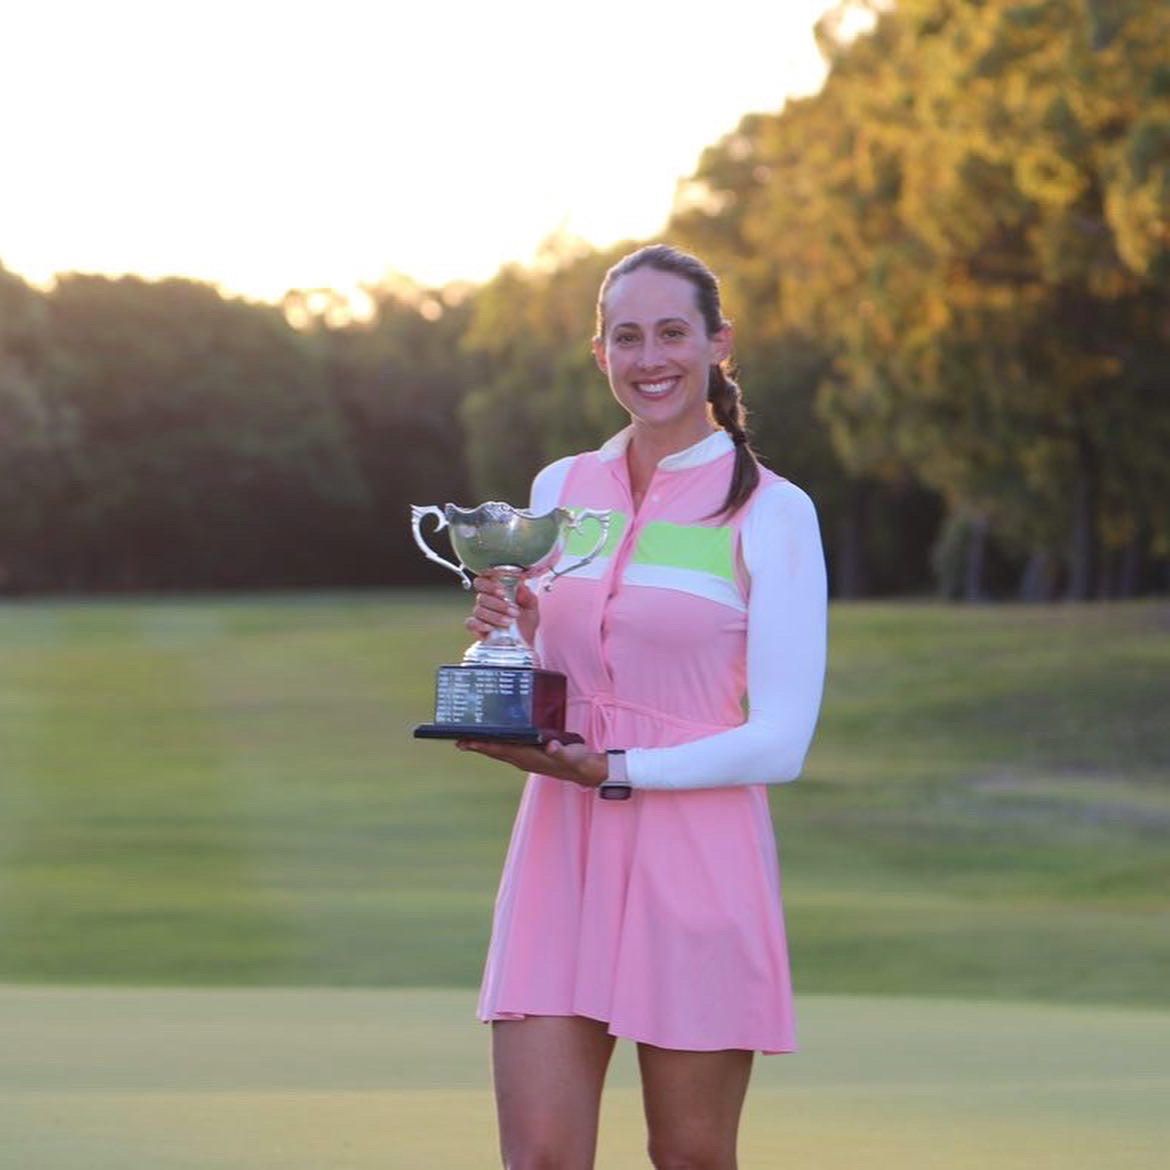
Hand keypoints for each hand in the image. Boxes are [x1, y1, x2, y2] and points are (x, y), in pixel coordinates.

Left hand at [455, 737, 606, 788]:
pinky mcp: (530, 755)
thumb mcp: (572, 755)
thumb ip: (562, 751)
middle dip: (477, 745)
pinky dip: (497, 743)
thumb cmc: (578, 762)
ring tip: (469, 738)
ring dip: (484, 745)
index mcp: (528, 757)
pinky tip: (493, 738)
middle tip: (457, 739)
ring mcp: (526, 758)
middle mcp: (523, 759)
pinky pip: (508, 748)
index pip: (500, 750)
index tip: (465, 742)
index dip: (482, 745)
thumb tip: (551, 747)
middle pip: (495, 751)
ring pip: (500, 750)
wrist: (585, 772)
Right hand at [465, 572, 539, 645]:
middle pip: (481, 594)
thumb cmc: (525, 624)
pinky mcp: (476, 628)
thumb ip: (528, 597)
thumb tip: (522, 586)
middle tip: (512, 609)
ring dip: (495, 615)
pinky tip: (491, 628)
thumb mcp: (532, 609)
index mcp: (497, 592)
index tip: (503, 590)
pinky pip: (471, 623)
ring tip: (510, 621)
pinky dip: (480, 624)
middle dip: (497, 602)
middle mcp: (486, 601)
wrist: (523, 645)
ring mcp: (480, 615)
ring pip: (478, 609)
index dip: (490, 582)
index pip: (485, 578)